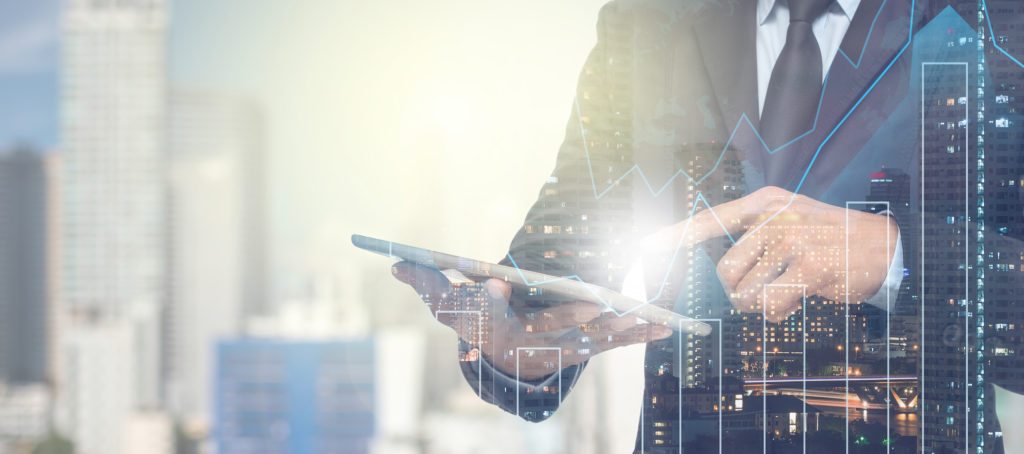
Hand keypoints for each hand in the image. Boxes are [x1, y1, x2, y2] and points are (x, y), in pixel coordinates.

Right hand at [391, 261, 671, 379]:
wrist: (504, 354)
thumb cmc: (476, 318)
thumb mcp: (447, 301)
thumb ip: (425, 280)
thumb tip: (394, 263)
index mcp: (497, 326)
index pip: (492, 311)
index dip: (493, 302)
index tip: (496, 288)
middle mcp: (532, 340)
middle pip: (550, 327)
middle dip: (569, 316)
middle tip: (589, 301)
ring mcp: (562, 345)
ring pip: (591, 337)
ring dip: (617, 327)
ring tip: (641, 314)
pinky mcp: (585, 346)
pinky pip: (615, 342)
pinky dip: (639, 334)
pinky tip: (665, 325)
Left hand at [646, 186, 897, 322]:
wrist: (886, 244)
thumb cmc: (831, 238)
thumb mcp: (792, 221)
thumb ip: (755, 239)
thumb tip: (719, 277)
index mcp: (765, 203)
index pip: (709, 220)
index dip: (674, 237)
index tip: (644, 248)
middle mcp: (775, 217)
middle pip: (724, 272)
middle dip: (738, 292)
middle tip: (766, 290)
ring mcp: (792, 240)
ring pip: (745, 293)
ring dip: (760, 304)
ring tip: (786, 291)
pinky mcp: (809, 268)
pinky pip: (771, 305)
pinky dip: (779, 312)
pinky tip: (799, 298)